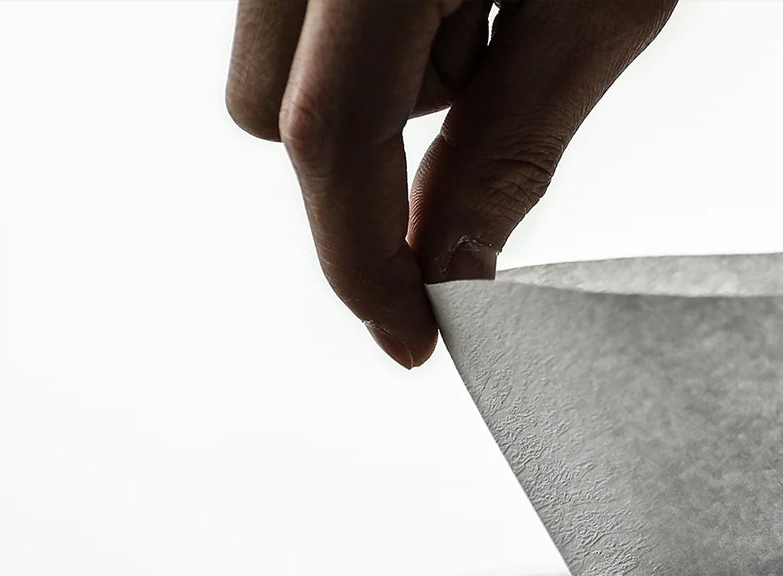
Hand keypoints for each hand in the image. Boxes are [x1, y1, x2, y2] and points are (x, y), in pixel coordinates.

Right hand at [227, 0, 674, 367]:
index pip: (327, 134)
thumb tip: (451, 266)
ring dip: (370, 64)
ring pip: (272, 50)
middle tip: (486, 61)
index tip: (408, 336)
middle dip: (370, 144)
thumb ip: (513, 137)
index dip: (365, 261)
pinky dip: (358, 8)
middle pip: (270, 107)